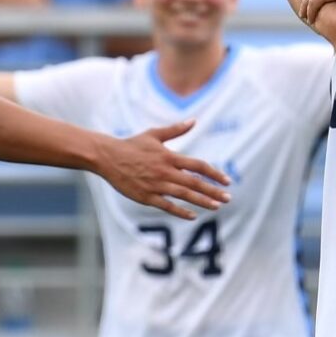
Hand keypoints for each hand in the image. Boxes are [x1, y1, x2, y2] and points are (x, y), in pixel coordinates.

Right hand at [97, 121, 228, 220]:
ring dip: (202, 201)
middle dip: (213, 191)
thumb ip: (175, 130)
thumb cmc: (131, 145)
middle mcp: (165, 171)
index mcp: (169, 156)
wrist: (108, 157)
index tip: (227, 181)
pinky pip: (167, 206)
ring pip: (184, 195)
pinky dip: (181, 212)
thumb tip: (193, 120)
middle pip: (195, 183)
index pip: (198, 166)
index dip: (214, 173)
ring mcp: (156, 185)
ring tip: (217, 206)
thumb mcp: (154, 134)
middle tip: (228, 198)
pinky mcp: (146, 196)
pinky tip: (193, 216)